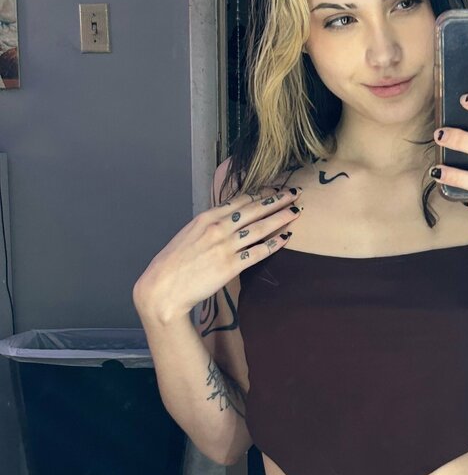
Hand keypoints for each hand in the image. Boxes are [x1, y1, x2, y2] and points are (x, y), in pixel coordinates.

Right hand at [133, 185, 302, 323]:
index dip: (261, 193)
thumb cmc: (173, 263)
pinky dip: (274, 244)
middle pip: (254, 210)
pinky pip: (258, 252)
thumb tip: (226, 220)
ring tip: (296, 211)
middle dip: (277, 200)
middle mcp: (218, 228)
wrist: (164, 286)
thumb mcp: (189, 234)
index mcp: (207, 217)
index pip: (240, 200)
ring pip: (260, 228)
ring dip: (281, 218)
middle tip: (295, 193)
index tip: (275, 188)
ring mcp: (226, 246)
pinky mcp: (231, 266)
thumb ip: (209, 226)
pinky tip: (287, 238)